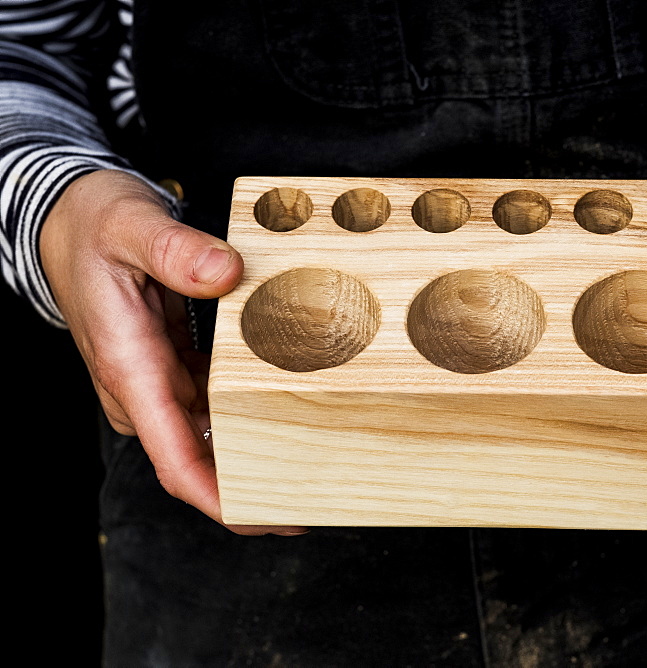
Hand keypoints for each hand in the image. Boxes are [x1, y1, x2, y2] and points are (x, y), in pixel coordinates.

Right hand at [40, 170, 304, 534]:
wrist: (68, 223)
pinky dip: (250, 418)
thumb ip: (175, 249)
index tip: (271, 517)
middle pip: (202, 463)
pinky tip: (296, 416)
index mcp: (131, 370)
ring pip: (213, 440)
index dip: (223, 500)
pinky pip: (216, 410)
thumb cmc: (94, 226)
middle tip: (324, 494)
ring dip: (259, 455)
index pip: (176, 461)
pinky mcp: (174, 373)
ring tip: (322, 465)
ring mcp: (159, 386)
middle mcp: (144, 391)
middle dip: (257, 487)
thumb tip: (225, 272)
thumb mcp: (131, 225)